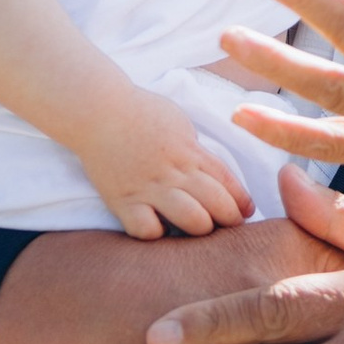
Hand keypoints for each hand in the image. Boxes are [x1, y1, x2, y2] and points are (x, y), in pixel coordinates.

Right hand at [76, 84, 251, 241]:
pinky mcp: (123, 200)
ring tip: (197, 231)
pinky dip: (156, 234)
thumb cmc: (141, 112)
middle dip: (230, 219)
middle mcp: (175, 171)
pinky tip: (158, 229)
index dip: (241, 201)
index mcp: (191, 151)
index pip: (228, 181)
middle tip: (228, 226)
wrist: (98, 109)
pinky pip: (146, 229)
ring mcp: (149, 187)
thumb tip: (211, 171)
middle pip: (217, 203)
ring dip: (200, 229)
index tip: (246, 212)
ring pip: (191, 219)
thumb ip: (196, 150)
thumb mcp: (179, 124)